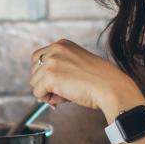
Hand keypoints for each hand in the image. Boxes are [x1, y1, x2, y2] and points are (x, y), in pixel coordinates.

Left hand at [30, 39, 144, 118]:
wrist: (110, 87)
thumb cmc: (100, 80)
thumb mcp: (77, 66)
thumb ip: (60, 71)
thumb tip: (42, 90)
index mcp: (62, 44)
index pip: (38, 58)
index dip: (45, 73)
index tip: (57, 82)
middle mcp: (55, 49)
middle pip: (34, 70)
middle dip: (45, 83)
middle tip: (64, 90)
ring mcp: (51, 62)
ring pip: (34, 83)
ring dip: (47, 92)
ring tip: (67, 93)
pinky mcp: (50, 76)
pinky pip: (37, 93)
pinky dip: (47, 99)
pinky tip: (64, 97)